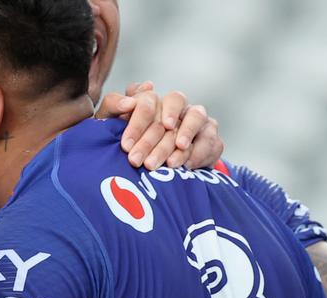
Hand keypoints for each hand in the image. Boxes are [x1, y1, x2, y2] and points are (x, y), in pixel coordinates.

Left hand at [100, 82, 223, 169]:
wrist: (154, 170)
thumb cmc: (130, 142)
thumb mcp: (113, 123)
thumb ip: (113, 105)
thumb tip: (128, 101)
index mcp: (156, 101)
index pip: (150, 100)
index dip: (137, 122)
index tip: (126, 145)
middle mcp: (179, 107)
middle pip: (173, 109)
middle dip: (155, 141)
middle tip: (142, 164)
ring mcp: (199, 120)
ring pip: (196, 118)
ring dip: (184, 136)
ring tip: (171, 162)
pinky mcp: (212, 139)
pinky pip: (213, 140)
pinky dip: (200, 153)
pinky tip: (187, 166)